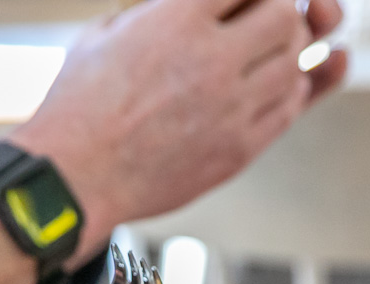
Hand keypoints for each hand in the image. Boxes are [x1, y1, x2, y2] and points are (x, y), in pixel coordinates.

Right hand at [10, 0, 346, 250]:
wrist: (75, 178)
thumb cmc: (80, 106)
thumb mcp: (105, 33)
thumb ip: (155, 11)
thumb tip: (191, 6)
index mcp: (175, 19)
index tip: (241, 0)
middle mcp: (210, 60)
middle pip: (283, 16)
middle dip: (279, 11)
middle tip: (266, 17)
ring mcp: (230, 108)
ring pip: (294, 64)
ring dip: (287, 53)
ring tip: (266, 54)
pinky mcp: (239, 149)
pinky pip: (288, 109)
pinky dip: (288, 92)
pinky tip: (271, 88)